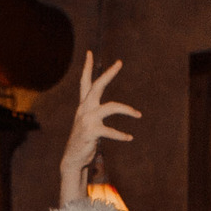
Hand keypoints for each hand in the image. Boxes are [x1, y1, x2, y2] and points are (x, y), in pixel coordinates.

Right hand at [59, 51, 141, 201]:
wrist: (72, 158)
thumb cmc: (83, 140)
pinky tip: (129, 137)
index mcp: (83, 105)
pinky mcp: (92, 132)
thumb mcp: (88, 123)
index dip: (87, 67)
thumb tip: (110, 108)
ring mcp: (87, 120)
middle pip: (97, 86)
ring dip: (127, 110)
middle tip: (119, 63)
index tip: (90, 52)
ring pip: (111, 107)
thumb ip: (95, 112)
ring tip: (138, 115)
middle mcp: (84, 109)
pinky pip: (111, 131)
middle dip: (109, 74)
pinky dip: (121, 135)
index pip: (85, 82)